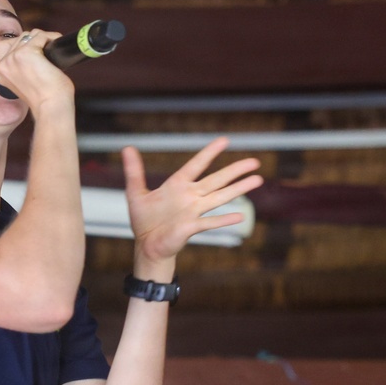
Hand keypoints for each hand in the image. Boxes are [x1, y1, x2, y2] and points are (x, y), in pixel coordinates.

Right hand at [0, 30, 73, 106]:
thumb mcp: (23, 83)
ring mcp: (13, 57)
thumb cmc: (44, 98)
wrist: (50, 106)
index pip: (4, 46)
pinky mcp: (26, 52)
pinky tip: (56, 46)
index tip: (33, 50)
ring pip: (30, 35)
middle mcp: (3, 64)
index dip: (20, 44)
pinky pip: (41, 36)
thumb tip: (33, 49)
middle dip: (34, 41)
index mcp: (0, 73)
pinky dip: (51, 38)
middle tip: (46, 50)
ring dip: (43, 38)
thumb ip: (20, 69)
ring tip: (53, 48)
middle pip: (19, 38)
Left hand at [122, 137, 262, 266]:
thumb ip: (134, 171)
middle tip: (255, 161)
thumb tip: (127, 148)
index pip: (196, 165)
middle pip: (216, 180)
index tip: (225, 140)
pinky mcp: (191, 227)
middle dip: (235, 170)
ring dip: (238, 189)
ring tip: (257, 180)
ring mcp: (193, 211)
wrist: (146, 245)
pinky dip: (224, 219)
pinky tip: (240, 215)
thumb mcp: (135, 193)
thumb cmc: (144, 220)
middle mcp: (190, 196)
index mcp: (178, 185)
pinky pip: (210, 222)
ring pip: (219, 197)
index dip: (209, 153)